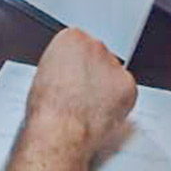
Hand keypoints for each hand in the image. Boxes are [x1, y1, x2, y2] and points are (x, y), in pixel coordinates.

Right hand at [25, 28, 136, 153]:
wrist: (60, 131)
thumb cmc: (48, 110)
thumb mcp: (42, 76)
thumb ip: (60, 67)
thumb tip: (65, 74)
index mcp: (72, 39)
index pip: (80, 44)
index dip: (76, 65)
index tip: (73, 77)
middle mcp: (95, 46)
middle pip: (99, 57)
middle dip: (93, 74)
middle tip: (82, 95)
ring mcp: (114, 65)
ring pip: (114, 74)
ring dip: (106, 88)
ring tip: (90, 108)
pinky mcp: (128, 85)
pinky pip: (127, 91)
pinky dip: (119, 102)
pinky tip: (103, 112)